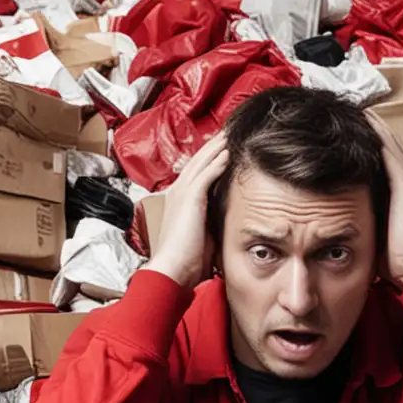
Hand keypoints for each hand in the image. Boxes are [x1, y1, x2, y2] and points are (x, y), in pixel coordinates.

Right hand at [145, 131, 229, 287]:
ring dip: (217, 148)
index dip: (210, 158)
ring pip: (201, 162)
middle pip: (198, 161)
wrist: (173, 269)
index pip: (196, 172)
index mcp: (179, 200)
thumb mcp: (202, 234)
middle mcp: (178, 192)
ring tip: (230, 135)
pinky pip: (205, 174)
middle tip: (228, 132)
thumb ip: (211, 220)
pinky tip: (228, 153)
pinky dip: (217, 163)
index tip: (223, 149)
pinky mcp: (189, 198)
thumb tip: (227, 217)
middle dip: (214, 146)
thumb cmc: (186, 260)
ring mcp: (182, 193)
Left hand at [372, 116, 402, 289]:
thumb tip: (348, 214)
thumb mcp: (382, 231)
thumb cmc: (399, 259)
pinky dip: (378, 134)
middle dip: (376, 128)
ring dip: (376, 125)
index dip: (378, 143)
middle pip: (392, 146)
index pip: (392, 160)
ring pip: (391, 143)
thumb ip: (371, 216)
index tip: (360, 131)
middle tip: (357, 111)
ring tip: (359, 109)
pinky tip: (365, 120)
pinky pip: (390, 151)